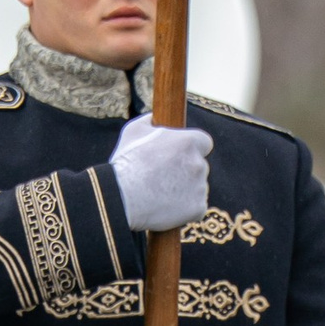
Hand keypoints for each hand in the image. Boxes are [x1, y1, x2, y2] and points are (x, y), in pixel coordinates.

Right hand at [111, 114, 212, 233]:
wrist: (120, 198)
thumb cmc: (126, 163)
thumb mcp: (133, 131)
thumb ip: (150, 120)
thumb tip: (153, 117)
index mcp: (188, 142)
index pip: (204, 142)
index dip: (193, 149)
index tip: (181, 155)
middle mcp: (199, 163)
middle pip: (199, 166)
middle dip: (185, 170)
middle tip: (163, 177)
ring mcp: (200, 187)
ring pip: (197, 187)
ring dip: (185, 189)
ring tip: (159, 193)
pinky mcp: (198, 208)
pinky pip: (195, 206)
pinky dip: (185, 208)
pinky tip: (165, 206)